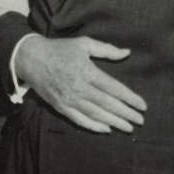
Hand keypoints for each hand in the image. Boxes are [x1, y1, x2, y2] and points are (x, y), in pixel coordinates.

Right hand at [15, 36, 146, 133]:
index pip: (114, 88)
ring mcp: (69, 99)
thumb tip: (127, 53)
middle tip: (140, 120)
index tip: (143, 105)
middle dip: (126, 113)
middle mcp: (79, 87)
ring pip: (96, 114)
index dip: (130, 98)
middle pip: (108, 104)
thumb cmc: (59, 49)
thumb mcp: (83, 44)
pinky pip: (79, 119)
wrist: (30, 58)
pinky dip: (94, 126)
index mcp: (87, 71)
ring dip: (114, 122)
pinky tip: (106, 129)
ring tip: (128, 127)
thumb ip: (106, 50)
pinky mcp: (60, 106)